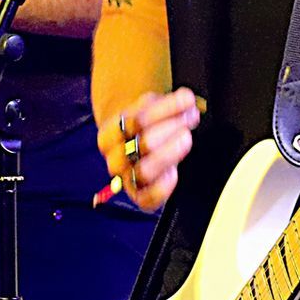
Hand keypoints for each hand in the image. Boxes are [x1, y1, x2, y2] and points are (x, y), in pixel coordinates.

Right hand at [98, 87, 200, 211]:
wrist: (134, 145)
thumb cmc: (145, 124)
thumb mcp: (150, 106)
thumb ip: (168, 103)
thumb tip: (187, 101)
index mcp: (109, 134)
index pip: (135, 120)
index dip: (167, 109)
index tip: (188, 100)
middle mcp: (114, 158)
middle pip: (144, 143)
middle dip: (173, 128)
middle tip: (190, 119)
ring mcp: (126, 179)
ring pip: (146, 170)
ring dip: (171, 152)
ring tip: (186, 137)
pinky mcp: (139, 197)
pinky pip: (147, 199)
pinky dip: (162, 188)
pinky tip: (173, 173)